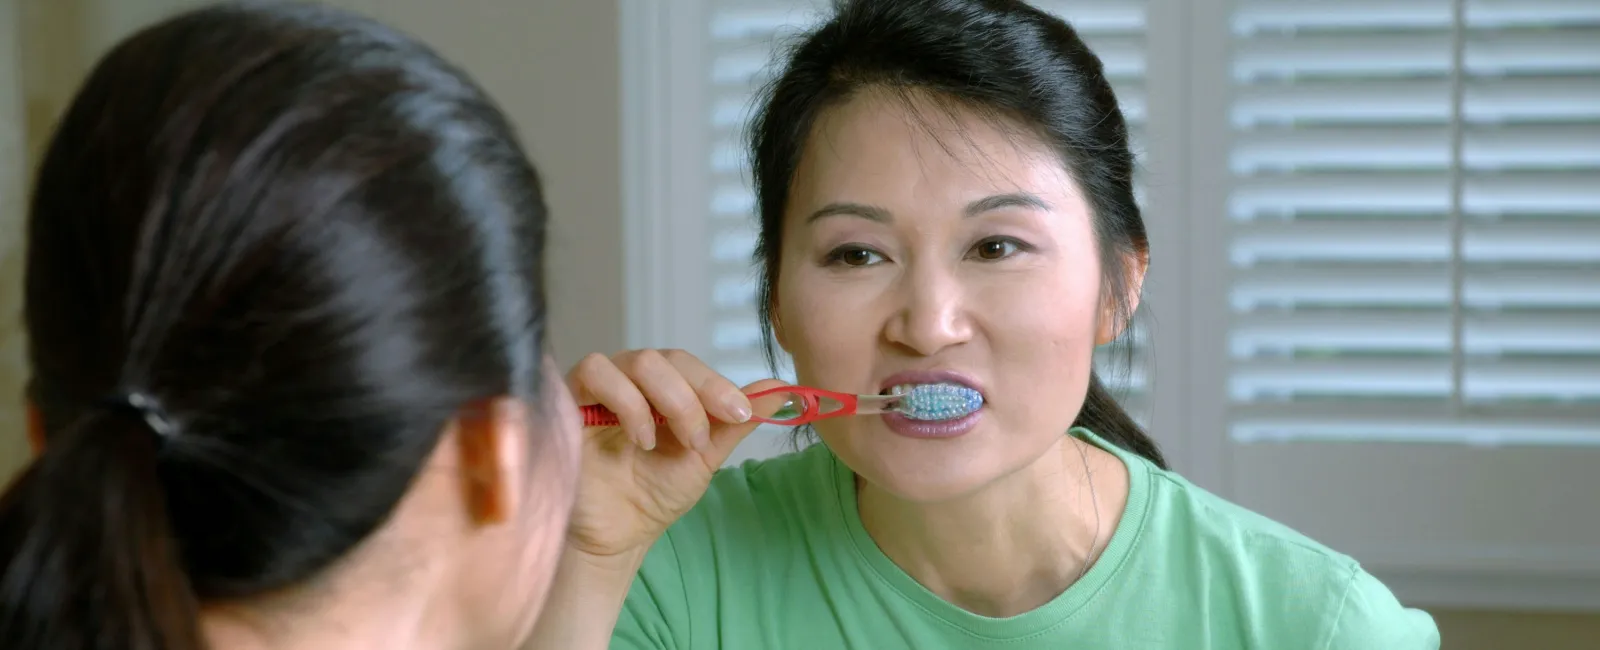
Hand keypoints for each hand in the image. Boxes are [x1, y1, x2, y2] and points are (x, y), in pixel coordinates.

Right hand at [563, 349, 786, 559]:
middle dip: (692, 397)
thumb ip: (734, 423)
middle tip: (700, 440)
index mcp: (662, 388)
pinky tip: (639, 437)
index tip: (740, 413)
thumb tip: (782, 391)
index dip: (716, 384)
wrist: (616, 535)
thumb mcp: (704, 458)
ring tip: (664, 443)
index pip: (689, 364)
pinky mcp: (568, 400)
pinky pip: (594, 372)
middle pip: (664, 357)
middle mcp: (630, 380)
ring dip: (664, 400)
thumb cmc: (654, 494)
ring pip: (635, 360)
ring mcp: (599, 387)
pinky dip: (625, 401)